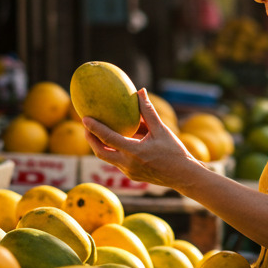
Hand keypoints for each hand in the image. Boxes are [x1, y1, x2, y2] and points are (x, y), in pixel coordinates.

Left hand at [82, 89, 202, 188]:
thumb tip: (140, 91)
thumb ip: (148, 111)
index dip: (94, 128)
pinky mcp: (131, 176)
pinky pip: (118, 162)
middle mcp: (128, 164)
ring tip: (97, 133)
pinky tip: (116, 142)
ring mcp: (128, 172)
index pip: (108, 139)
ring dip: (101, 146)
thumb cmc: (174, 151)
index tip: (84, 118)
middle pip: (100, 153)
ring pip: (108, 158)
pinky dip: (114, 151)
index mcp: (134, 152)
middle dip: (90, 139)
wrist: (183, 176)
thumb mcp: (162, 130)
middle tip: (86, 126)